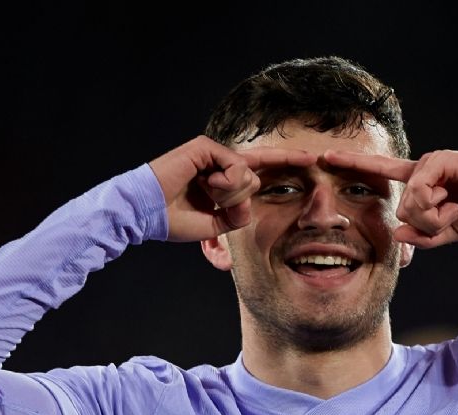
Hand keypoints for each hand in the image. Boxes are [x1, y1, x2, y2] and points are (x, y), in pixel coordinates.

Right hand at [148, 136, 315, 241]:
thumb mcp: (215, 225)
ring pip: (248, 175)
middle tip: (213, 202)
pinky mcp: (205, 147)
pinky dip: (226, 182)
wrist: (145, 213)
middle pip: (255, 179)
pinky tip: (207, 185)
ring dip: (230, 195)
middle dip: (239, 200)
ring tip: (206, 194)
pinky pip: (236, 166)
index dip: (286, 162)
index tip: (312, 158)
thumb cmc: (173, 220)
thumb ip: (238, 215)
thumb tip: (249, 203)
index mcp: (222, 180)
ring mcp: (213, 153)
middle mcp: (220, 163)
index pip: (260, 169)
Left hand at [323, 149, 457, 247]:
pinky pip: (421, 192)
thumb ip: (423, 237)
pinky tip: (456, 201)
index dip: (354, 164)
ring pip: (409, 205)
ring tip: (457, 207)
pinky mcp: (442, 160)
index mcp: (422, 184)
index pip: (380, 173)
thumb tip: (397, 235)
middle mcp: (422, 170)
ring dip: (434, 218)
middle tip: (450, 217)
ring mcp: (431, 163)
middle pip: (400, 210)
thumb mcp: (450, 233)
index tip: (325, 156)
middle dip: (426, 226)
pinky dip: (437, 207)